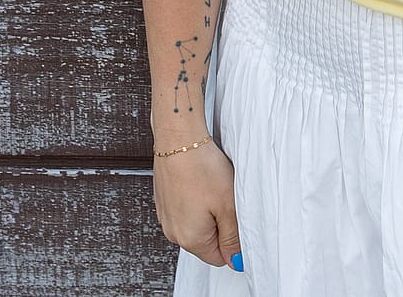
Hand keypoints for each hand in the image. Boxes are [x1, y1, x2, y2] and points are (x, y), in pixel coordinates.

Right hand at [153, 135, 242, 272]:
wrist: (179, 141)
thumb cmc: (202, 169)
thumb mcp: (228, 205)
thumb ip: (232, 237)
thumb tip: (236, 260)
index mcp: (191, 239)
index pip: (218, 257)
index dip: (233, 241)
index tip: (237, 219)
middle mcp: (174, 232)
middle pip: (207, 240)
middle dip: (220, 223)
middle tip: (226, 198)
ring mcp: (167, 216)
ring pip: (197, 223)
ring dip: (209, 210)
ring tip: (213, 187)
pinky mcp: (164, 200)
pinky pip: (186, 208)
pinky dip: (196, 198)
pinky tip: (202, 181)